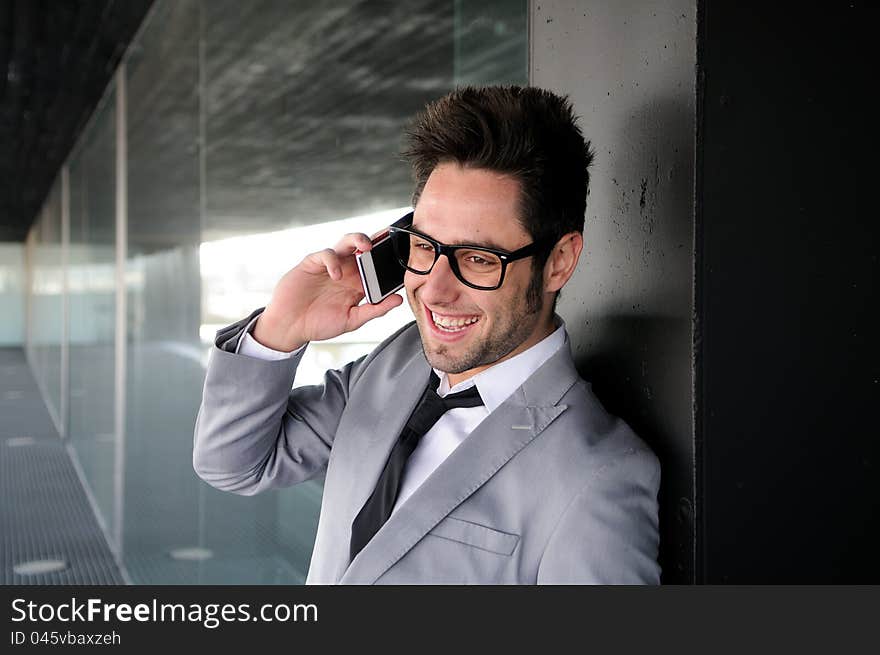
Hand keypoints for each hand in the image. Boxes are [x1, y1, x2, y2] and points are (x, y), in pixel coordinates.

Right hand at [252, 232, 403, 350]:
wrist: (290, 327)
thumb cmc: (319, 324)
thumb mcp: (352, 320)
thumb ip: (375, 309)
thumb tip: (398, 299)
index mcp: (358, 283)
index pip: (376, 265)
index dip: (388, 259)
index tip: (401, 256)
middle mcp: (346, 271)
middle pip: (364, 248)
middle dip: (377, 241)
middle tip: (387, 242)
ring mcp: (329, 265)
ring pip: (346, 242)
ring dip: (358, 239)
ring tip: (366, 247)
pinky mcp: (312, 263)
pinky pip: (326, 254)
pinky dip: (333, 261)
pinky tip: (336, 275)